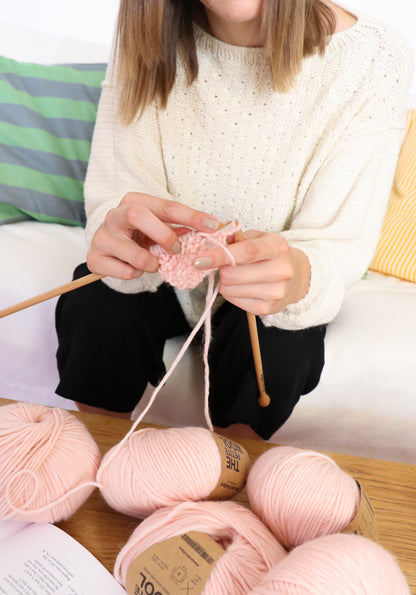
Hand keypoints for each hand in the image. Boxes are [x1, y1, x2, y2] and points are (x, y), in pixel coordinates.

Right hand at [87, 192, 218, 278]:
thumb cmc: (140, 234)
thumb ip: (181, 227)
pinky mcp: (95, 258)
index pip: (167, 206)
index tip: (212, 226)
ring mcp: (102, 236)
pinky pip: (125, 272)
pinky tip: (133, 267)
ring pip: (135, 255)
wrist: (109, 246)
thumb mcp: (158, 225)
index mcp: (134, 201)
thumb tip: (211, 229)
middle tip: (176, 249)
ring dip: (152, 264)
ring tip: (153, 262)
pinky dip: (136, 274)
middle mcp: (114, 215)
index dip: (192, 216)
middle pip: (139, 215)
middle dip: (164, 235)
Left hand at [194, 230, 310, 315]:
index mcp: (278, 247)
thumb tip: (213, 241)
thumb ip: (236, 238)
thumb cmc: (270, 254)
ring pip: (230, 289)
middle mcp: (281, 271)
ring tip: (236, 276)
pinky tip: (241, 286)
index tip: (200, 259)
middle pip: (234, 274)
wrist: (296, 277)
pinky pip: (234, 301)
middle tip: (224, 266)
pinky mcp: (267, 308)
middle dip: (221, 270)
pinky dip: (231, 293)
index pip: (246, 252)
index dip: (220, 255)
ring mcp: (276, 292)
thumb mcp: (258, 238)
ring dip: (225, 282)